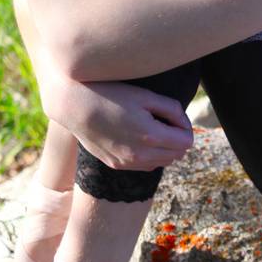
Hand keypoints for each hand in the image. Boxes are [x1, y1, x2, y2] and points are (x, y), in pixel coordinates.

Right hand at [46, 77, 195, 171]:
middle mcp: (141, 154)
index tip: (173, 116)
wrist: (75, 106)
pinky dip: (149, 155)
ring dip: (164, 148)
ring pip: (162, 162)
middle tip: (163, 120)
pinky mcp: (116, 165)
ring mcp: (127, 163)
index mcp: (151, 135)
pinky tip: (138, 138)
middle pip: (177, 155)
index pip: (186, 142)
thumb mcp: (145, 95)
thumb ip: (172, 109)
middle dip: (177, 139)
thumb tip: (184, 124)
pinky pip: (145, 166)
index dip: (184, 127)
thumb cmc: (111, 94)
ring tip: (151, 128)